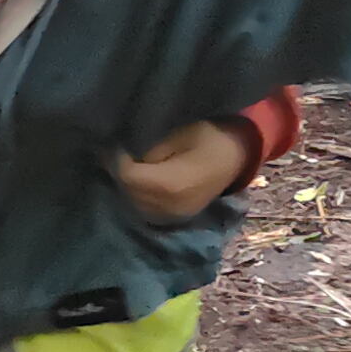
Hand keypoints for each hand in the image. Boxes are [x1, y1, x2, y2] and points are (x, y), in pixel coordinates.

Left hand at [113, 120, 250, 223]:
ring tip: (126, 166)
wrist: (237, 156)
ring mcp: (177, 214)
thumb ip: (152, 151)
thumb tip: (128, 158)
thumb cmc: (209, 138)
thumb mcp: (178, 135)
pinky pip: (150, 210)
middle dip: (120, 174)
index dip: (117, 162)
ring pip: (138, 204)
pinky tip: (140, 180)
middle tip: (115, 155)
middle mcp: (172, 205)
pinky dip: (140, 196)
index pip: (130, 178)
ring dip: (129, 187)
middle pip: (131, 194)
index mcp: (172, 184)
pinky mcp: (179, 216)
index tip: (113, 147)